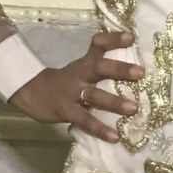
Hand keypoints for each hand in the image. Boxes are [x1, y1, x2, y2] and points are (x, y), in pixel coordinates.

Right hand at [9, 29, 142, 141]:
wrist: (32, 94)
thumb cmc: (66, 81)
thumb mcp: (81, 69)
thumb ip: (101, 67)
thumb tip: (135, 69)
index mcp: (85, 63)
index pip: (98, 45)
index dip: (113, 39)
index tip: (130, 36)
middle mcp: (80, 75)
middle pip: (99, 68)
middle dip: (120, 69)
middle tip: (141, 73)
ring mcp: (72, 93)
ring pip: (94, 95)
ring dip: (114, 102)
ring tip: (133, 108)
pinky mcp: (67, 111)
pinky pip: (85, 120)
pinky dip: (99, 129)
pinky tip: (114, 136)